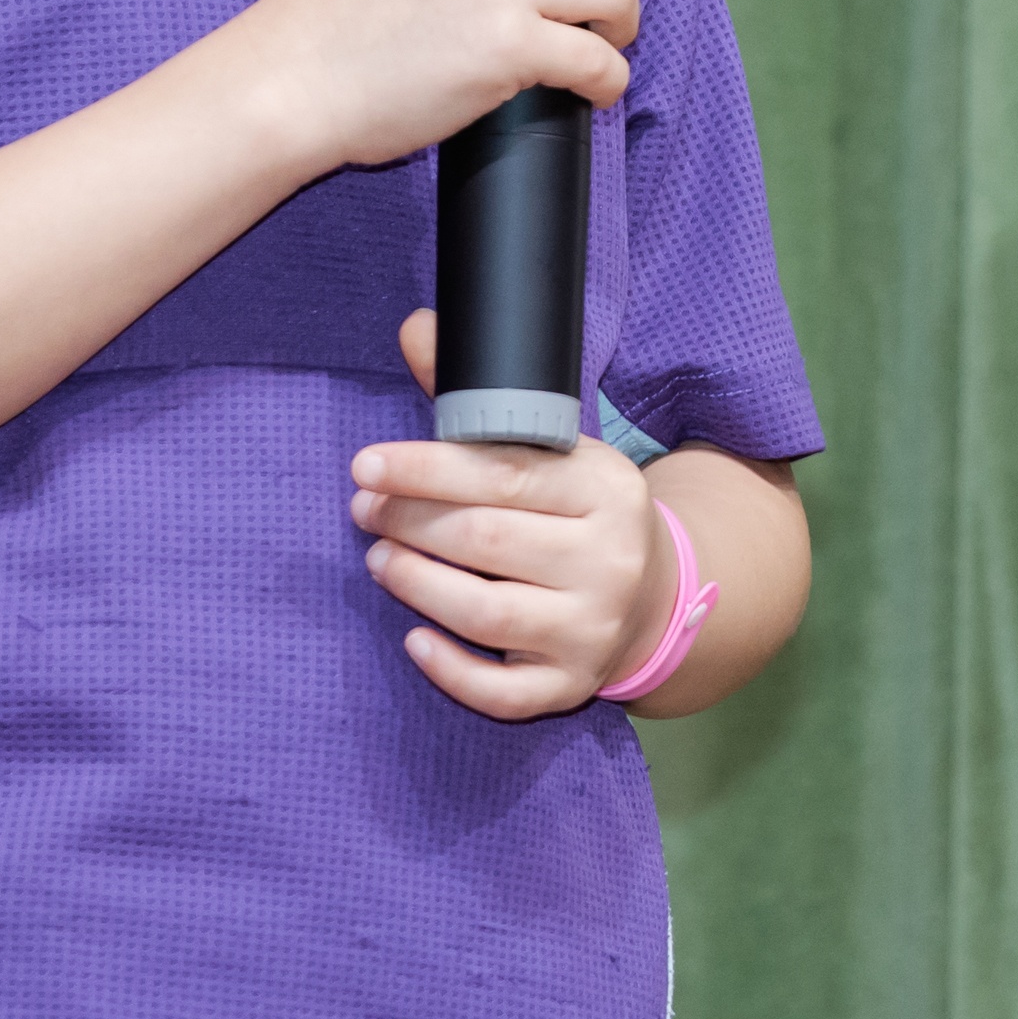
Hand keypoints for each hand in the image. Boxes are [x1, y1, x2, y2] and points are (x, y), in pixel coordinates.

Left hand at [350, 310, 678, 719]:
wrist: (654, 596)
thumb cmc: (579, 513)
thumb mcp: (553, 449)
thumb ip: (481, 399)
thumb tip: (415, 326)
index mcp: (607, 488)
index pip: (506, 473)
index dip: (426, 468)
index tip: (366, 464)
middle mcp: (608, 559)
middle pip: (487, 541)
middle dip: (410, 522)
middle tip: (363, 510)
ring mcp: (592, 628)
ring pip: (487, 615)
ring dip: (417, 585)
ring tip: (379, 560)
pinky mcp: (572, 686)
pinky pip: (502, 691)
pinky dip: (450, 669)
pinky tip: (414, 639)